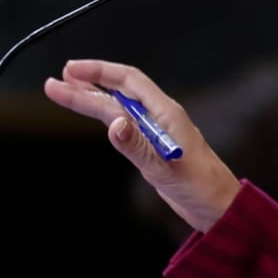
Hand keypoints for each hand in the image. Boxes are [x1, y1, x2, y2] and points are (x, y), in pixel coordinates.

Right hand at [43, 59, 239, 232]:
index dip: (100, 72)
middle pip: (120, 92)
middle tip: (59, 79)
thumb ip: (137, 146)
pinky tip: (94, 114)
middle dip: (89, 83)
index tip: (72, 71)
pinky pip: (125, 125)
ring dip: (93, 99)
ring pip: (120, 107)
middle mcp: (161, 117)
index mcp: (167, 113)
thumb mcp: (165, 168)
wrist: (218, 206)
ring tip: (66, 92)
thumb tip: (113, 124)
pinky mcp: (153, 148)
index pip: (129, 82)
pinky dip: (105, 116)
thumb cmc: (201, 186)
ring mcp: (156, 132)